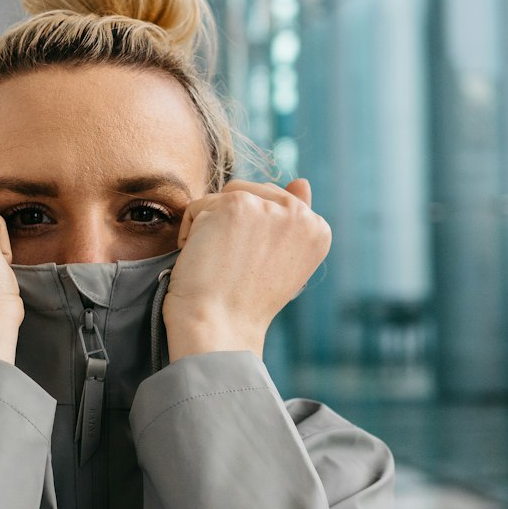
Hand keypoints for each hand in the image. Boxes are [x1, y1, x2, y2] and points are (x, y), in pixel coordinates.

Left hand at [162, 178, 331, 360]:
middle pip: (249, 193)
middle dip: (232, 226)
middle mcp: (301, 214)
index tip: (252, 267)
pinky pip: (198, 204)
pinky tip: (202, 260)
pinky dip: (189, 232)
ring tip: (220, 263)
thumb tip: (302, 181)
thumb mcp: (282, 261)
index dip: (251, 234)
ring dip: (210, 227)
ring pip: (222, 198)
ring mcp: (269, 207)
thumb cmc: (246, 303)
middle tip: (234, 267)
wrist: (221, 327)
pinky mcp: (236, 204)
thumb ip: (293, 218)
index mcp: (318, 230)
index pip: (275, 203)